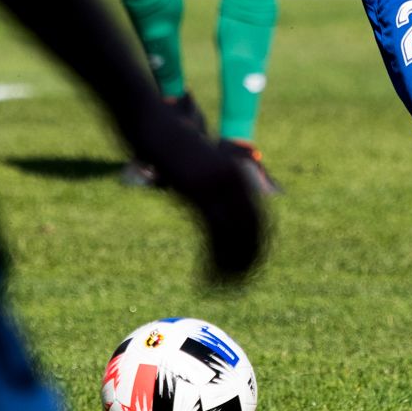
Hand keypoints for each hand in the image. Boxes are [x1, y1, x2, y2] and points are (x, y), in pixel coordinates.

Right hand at [139, 114, 265, 284]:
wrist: (153, 123)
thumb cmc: (172, 142)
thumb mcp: (199, 161)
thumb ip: (212, 178)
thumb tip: (215, 201)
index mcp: (237, 174)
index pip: (259, 218)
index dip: (258, 246)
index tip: (252, 268)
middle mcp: (234, 180)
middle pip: (253, 229)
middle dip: (250, 259)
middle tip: (241, 284)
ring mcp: (218, 185)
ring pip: (237, 235)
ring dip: (233, 266)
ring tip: (226, 288)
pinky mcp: (199, 192)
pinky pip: (215, 233)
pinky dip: (215, 260)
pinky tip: (209, 278)